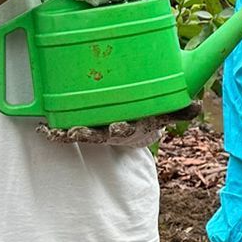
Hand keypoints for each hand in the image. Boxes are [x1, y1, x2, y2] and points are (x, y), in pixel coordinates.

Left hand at [39, 111, 190, 148]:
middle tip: (78, 132)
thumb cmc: (151, 113)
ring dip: (70, 133)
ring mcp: (97, 131)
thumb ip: (182, 110)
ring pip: (82, 134)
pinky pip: (65, 131)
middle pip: (100, 135)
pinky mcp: (82, 127)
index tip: (119, 126)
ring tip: (60, 132)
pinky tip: (42, 128)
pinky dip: (54, 132)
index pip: (129, 128)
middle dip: (89, 134)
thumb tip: (199, 106)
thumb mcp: (169, 111)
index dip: (123, 128)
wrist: (137, 126)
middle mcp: (113, 132)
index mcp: (134, 127)